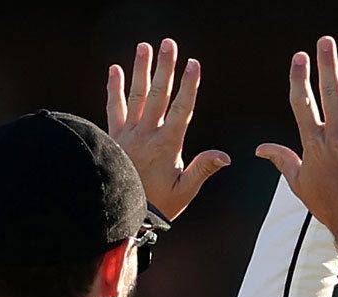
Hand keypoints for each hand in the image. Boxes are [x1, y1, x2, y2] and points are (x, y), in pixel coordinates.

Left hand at [107, 39, 229, 220]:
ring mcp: (128, 133)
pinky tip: (115, 70)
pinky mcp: (113, 136)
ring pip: (136, 95)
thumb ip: (203, 169)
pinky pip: (113, 107)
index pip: (182, 108)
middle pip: (158, 94)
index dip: (189, 85)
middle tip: (169, 44)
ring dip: (140, 69)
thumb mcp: (185, 191)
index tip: (194, 64)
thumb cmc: (156, 205)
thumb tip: (225, 156)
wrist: (118, 211)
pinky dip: (114, 88)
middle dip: (165, 67)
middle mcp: (146, 134)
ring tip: (144, 47)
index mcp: (167, 145)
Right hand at [256, 38, 337, 238]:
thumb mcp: (300, 183)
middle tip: (325, 42)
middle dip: (326, 65)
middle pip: (329, 94)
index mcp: (315, 145)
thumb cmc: (330, 205)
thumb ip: (283, 160)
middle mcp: (337, 139)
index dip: (300, 78)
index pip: (302, 104)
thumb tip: (260, 149)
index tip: (299, 57)